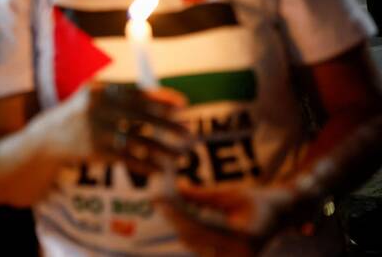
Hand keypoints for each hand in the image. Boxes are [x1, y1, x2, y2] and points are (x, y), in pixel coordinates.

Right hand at [46, 82, 190, 173]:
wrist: (47, 138)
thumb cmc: (79, 113)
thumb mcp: (94, 95)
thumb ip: (122, 92)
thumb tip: (162, 96)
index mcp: (99, 90)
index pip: (137, 93)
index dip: (162, 99)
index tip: (183, 105)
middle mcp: (97, 108)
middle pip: (140, 115)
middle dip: (168, 124)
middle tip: (189, 131)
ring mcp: (95, 130)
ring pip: (136, 140)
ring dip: (161, 150)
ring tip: (180, 156)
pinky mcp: (94, 151)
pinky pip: (126, 158)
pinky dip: (144, 165)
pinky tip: (160, 170)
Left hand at [156, 183, 294, 255]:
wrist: (281, 216)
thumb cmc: (258, 201)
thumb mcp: (231, 194)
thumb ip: (203, 196)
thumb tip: (175, 189)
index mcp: (244, 237)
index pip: (202, 227)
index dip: (178, 213)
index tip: (161, 199)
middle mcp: (239, 255)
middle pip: (194, 238)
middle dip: (174, 218)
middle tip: (157, 200)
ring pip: (194, 245)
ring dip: (178, 225)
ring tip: (165, 205)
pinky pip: (200, 248)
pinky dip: (189, 232)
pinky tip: (178, 217)